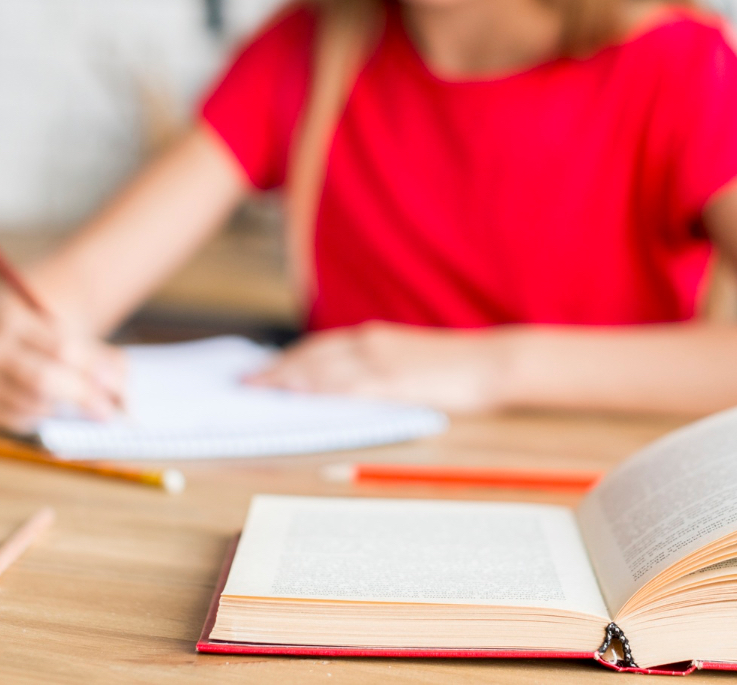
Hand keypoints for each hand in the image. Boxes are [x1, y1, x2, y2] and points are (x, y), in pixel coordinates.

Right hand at [0, 285, 125, 433]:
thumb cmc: (37, 332)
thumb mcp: (64, 330)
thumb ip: (97, 358)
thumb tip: (127, 398)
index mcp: (8, 318)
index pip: (61, 349)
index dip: (94, 369)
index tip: (118, 385)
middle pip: (43, 380)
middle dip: (82, 396)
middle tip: (111, 411)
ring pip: (34, 404)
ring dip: (64, 407)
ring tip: (78, 399)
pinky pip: (20, 421)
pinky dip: (41, 415)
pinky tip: (45, 402)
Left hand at [245, 322, 510, 412]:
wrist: (492, 362)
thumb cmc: (455, 366)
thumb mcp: (409, 361)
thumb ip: (376, 370)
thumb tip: (342, 388)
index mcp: (373, 338)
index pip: (318, 347)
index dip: (287, 359)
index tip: (261, 370)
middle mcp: (370, 343)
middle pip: (311, 356)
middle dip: (276, 369)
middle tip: (245, 383)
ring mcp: (381, 362)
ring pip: (323, 368)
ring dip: (288, 378)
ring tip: (259, 391)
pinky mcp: (393, 382)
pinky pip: (349, 387)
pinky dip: (321, 391)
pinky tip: (303, 398)